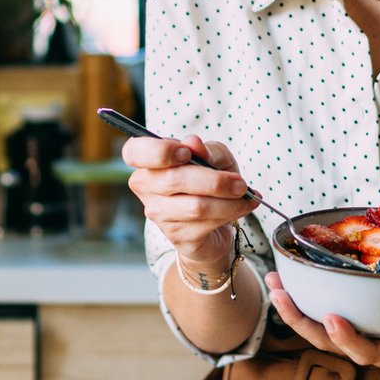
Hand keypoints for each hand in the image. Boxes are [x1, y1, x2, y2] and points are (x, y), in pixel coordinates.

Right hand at [124, 133, 260, 275]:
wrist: (216, 222)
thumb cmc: (210, 181)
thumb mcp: (215, 158)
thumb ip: (206, 149)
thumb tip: (193, 143)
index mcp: (148, 162)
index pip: (134, 152)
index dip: (159, 152)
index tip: (187, 153)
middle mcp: (145, 187)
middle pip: (174, 180)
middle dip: (215, 180)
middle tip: (240, 182)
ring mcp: (158, 214)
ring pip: (195, 206)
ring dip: (229, 201)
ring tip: (245, 194)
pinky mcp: (176, 236)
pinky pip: (206, 223)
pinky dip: (231, 213)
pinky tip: (243, 206)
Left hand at [265, 272, 379, 367]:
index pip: (368, 352)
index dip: (347, 340)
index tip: (331, 317)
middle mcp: (377, 342)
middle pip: (332, 342)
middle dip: (302, 322)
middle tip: (281, 295)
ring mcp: (365, 330)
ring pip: (322, 327)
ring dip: (295, 308)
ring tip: (274, 283)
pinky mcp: (360, 314)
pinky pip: (328, 309)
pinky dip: (307, 295)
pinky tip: (290, 275)